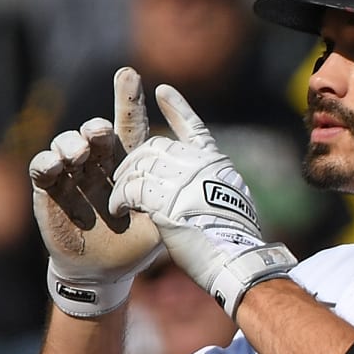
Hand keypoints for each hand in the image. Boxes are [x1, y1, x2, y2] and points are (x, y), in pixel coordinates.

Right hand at [30, 66, 159, 316]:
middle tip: (100, 134)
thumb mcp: (158, 226)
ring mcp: (71, 174)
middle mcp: (98, 163)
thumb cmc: (133, 247)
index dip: (129, 99)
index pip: (129, 126)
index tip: (129, 73)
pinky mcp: (48, 189)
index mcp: (127, 164)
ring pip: (66, 142)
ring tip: (77, 158)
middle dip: (95, 127)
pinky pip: (41, 165)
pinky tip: (55, 167)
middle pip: (94, 130)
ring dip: (71, 143)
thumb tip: (171, 180)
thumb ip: (164, 203)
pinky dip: (46, 162)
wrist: (100, 273)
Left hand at [111, 85, 295, 316]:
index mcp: (217, 164)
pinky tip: (118, 209)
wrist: (236, 262)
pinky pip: (132, 188)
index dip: (177, 108)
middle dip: (133, 163)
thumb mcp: (229, 206)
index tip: (162, 91)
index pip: (194, 128)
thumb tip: (202, 191)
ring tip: (118, 200)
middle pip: (155, 147)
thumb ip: (211, 188)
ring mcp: (185, 179)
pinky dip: (121, 198)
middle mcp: (201, 164)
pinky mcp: (167, 199)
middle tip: (122, 181)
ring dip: (124, 183)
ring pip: (140, 165)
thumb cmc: (231, 244)